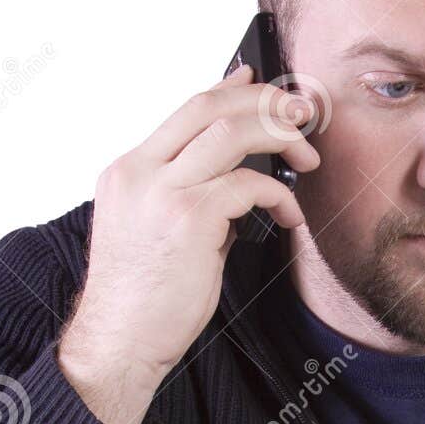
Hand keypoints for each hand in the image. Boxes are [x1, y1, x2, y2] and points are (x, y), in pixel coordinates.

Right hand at [57, 64, 319, 423]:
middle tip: (300, 114)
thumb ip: (189, 199)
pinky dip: (278, 194)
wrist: (119, 343)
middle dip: (263, 101)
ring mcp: (161, 191)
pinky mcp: (189, 218)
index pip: (183, 111)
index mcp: (127, 172)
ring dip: (278, 135)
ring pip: (231, 132)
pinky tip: (289, 215)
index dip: (228, 89)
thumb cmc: (141, 300)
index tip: (259, 81)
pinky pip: (248, 185)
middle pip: (209, 106)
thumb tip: (238, 182)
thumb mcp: (156, 234)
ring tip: (305, 155)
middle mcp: (139, 172)